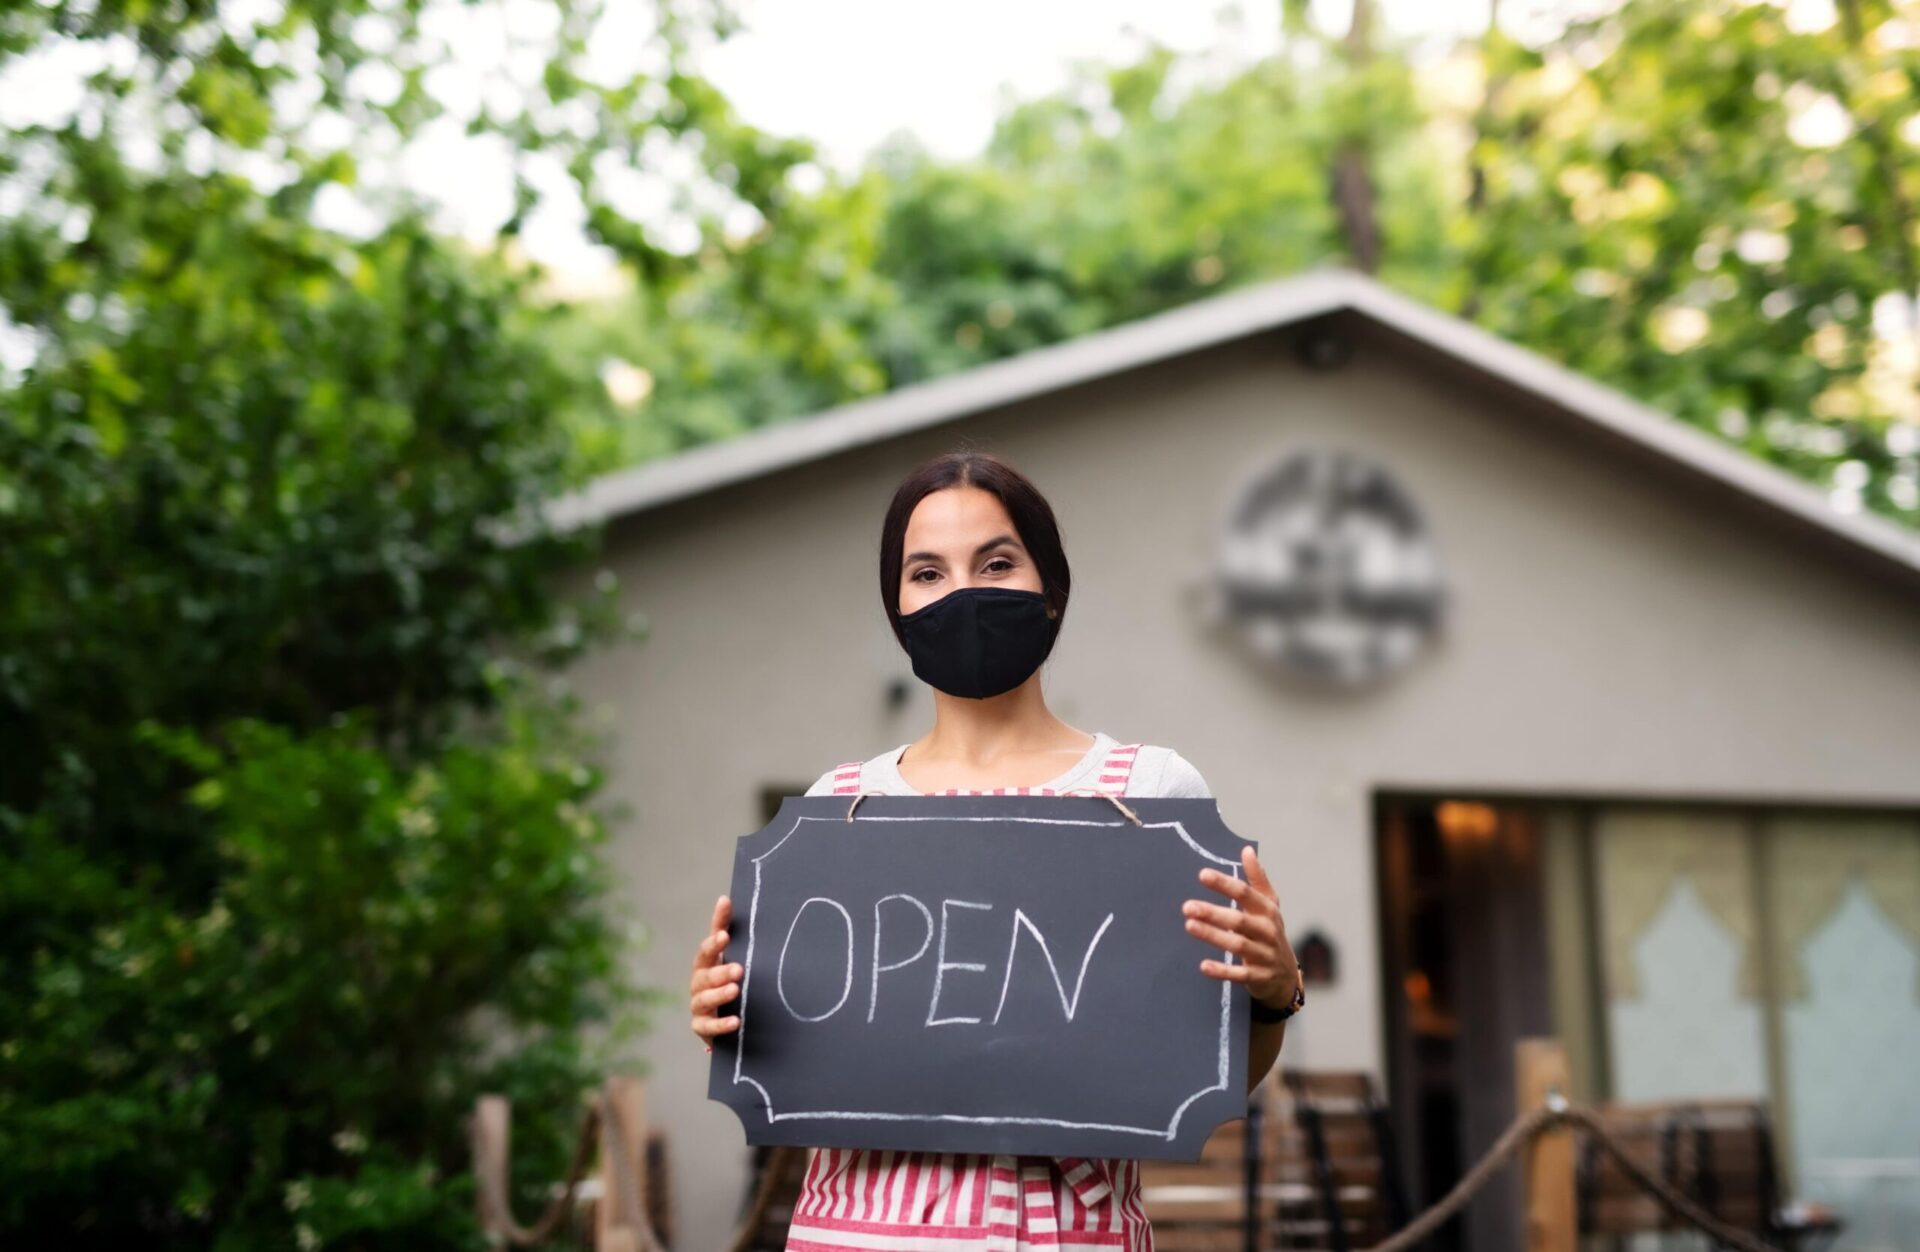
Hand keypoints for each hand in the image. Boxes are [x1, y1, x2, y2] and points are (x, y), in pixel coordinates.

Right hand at [690, 895, 742, 1048]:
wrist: (719, 1016)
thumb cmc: (722, 977)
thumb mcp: (725, 953)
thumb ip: (723, 927)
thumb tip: (725, 898)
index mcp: (704, 964)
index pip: (706, 951)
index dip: (714, 944)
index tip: (725, 936)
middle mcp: (698, 984)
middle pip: (705, 976)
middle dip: (720, 972)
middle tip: (738, 969)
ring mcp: (698, 1006)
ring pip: (704, 1000)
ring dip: (719, 995)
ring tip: (735, 990)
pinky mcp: (701, 1027)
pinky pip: (707, 1027)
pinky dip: (720, 1025)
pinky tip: (736, 1022)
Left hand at [1183, 846, 1299, 1010]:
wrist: (1286, 976)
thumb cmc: (1270, 932)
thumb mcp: (1268, 905)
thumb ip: (1257, 879)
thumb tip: (1247, 850)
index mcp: (1268, 911)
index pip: (1246, 893)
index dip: (1224, 884)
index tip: (1202, 875)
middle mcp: (1268, 931)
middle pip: (1239, 920)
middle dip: (1213, 912)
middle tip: (1187, 906)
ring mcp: (1265, 955)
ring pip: (1238, 944)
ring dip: (1213, 935)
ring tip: (1189, 925)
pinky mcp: (1259, 977)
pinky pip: (1240, 974)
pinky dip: (1222, 970)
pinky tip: (1203, 965)